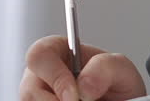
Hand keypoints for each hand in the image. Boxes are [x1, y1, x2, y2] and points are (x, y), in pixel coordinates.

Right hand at [20, 35, 147, 100]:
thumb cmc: (116, 85)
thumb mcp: (120, 68)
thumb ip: (105, 66)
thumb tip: (83, 83)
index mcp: (57, 52)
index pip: (39, 55)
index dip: (54, 76)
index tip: (74, 95)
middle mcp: (41, 75)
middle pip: (29, 89)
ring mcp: (36, 97)